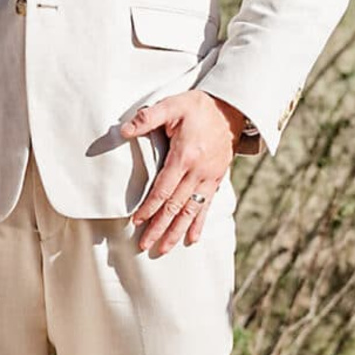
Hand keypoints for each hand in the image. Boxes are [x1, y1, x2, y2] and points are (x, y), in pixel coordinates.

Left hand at [121, 90, 241, 256]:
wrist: (231, 109)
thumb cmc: (198, 106)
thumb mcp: (171, 105)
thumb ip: (147, 118)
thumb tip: (124, 130)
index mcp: (185, 156)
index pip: (163, 189)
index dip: (149, 208)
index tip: (136, 222)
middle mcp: (198, 172)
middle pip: (176, 206)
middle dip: (160, 228)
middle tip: (145, 245)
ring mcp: (209, 178)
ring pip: (191, 211)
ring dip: (177, 232)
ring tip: (164, 249)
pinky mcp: (216, 179)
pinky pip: (206, 206)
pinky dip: (199, 224)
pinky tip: (192, 239)